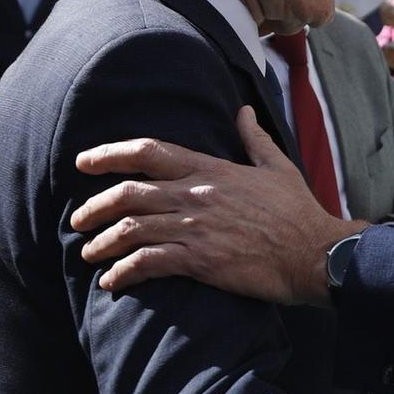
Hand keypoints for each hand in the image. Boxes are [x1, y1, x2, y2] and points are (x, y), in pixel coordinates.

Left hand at [70, 107, 356, 303]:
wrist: (315, 254)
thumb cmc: (299, 212)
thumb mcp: (278, 167)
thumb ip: (255, 139)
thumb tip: (244, 111)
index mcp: (211, 170)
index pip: (150, 152)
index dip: (110, 154)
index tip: (84, 161)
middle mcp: (196, 195)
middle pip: (128, 194)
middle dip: (94, 207)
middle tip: (78, 220)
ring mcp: (196, 229)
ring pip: (131, 230)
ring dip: (102, 243)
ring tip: (89, 254)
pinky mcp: (200, 261)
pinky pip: (147, 263)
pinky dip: (123, 273)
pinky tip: (112, 282)